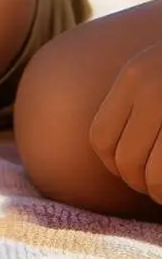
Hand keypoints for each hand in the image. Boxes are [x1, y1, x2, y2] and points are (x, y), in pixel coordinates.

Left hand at [89, 39, 161, 202]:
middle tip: (159, 189)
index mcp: (136, 77)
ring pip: (157, 177)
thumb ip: (137, 102)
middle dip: (143, 185)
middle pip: (128, 162)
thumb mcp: (158, 69)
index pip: (102, 138)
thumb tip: (120, 160)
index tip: (133, 174)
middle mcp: (155, 92)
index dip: (114, 166)